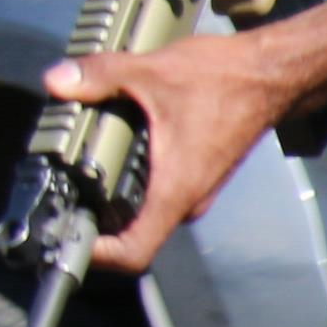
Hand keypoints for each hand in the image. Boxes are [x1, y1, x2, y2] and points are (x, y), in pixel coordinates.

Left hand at [43, 29, 310, 273]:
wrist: (272, 74)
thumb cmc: (226, 81)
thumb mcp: (153, 71)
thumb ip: (101, 76)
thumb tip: (56, 81)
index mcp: (174, 190)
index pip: (133, 253)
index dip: (93, 255)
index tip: (63, 237)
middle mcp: (185, 201)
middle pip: (129, 233)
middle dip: (90, 218)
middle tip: (54, 193)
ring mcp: (192, 191)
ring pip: (142, 211)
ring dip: (109, 197)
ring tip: (75, 170)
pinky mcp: (195, 176)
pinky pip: (155, 193)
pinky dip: (128, 179)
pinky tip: (111, 148)